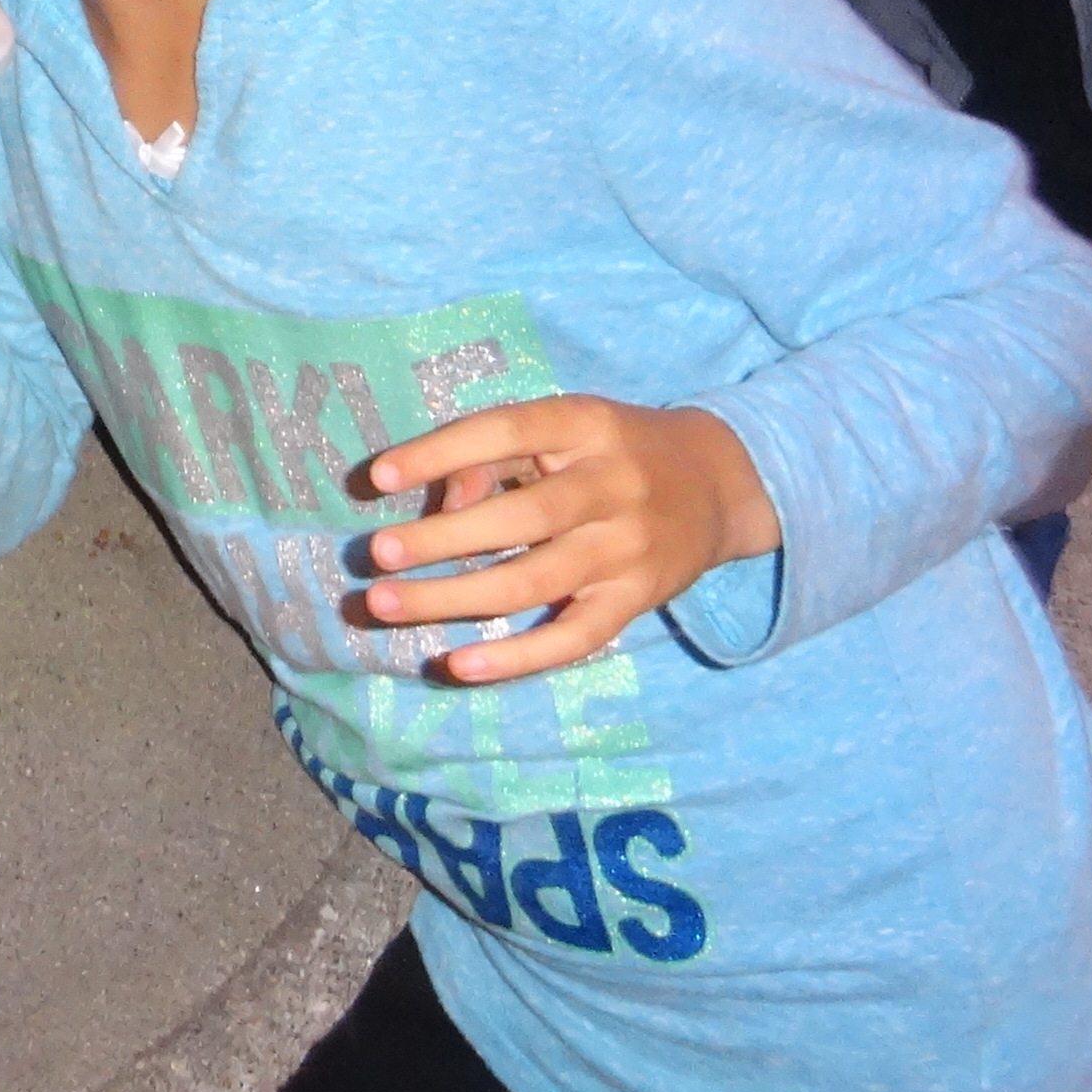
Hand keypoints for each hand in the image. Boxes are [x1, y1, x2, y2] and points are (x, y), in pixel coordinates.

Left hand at [354, 397, 783, 683]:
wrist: (718, 483)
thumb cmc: (612, 449)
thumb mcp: (563, 427)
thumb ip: (495, 457)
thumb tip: (438, 505)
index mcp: (585, 425)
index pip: (505, 432)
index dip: (439, 453)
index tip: (377, 478)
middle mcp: (612, 486)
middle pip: (521, 518)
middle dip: (440, 539)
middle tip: (373, 555)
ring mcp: (627, 549)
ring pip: (534, 582)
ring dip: (453, 598)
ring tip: (385, 605)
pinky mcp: (636, 601)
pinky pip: (573, 639)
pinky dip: (515, 658)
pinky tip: (457, 666)